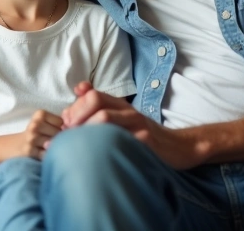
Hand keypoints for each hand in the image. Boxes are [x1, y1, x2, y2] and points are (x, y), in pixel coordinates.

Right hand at [14, 110, 63, 159]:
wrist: (17, 146)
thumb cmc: (37, 134)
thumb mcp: (45, 122)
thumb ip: (59, 122)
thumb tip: (75, 126)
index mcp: (40, 114)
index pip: (61, 122)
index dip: (60, 128)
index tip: (53, 131)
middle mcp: (35, 125)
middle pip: (58, 133)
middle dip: (58, 139)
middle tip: (50, 140)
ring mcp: (32, 138)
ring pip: (54, 144)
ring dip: (53, 148)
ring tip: (46, 147)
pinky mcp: (29, 150)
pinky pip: (47, 154)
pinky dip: (47, 156)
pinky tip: (42, 153)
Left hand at [61, 82, 205, 169]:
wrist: (178, 147)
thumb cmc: (143, 133)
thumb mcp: (122, 116)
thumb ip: (100, 104)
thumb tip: (78, 89)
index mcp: (119, 104)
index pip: (91, 95)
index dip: (74, 108)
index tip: (65, 124)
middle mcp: (127, 110)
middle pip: (95, 101)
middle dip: (77, 116)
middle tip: (68, 133)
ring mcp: (137, 124)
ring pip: (105, 118)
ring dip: (86, 129)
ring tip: (77, 143)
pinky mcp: (145, 141)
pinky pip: (122, 140)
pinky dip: (105, 146)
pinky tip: (96, 155)